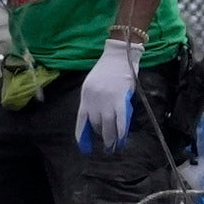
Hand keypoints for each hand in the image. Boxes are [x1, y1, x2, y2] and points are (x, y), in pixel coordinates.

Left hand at [74, 41, 141, 155]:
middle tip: (105, 142)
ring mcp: (107, 100)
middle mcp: (94, 100)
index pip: (82, 119)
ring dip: (110, 137)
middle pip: (96, 123)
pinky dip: (121, 131)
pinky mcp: (120, 100)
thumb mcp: (92, 84)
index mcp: (85, 96)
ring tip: (113, 146)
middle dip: (100, 134)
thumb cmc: (106, 70)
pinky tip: (122, 138)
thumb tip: (97, 119)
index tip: (84, 147)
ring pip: (107, 125)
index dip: (83, 135)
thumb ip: (92, 100)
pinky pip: (120, 120)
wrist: (119, 56)